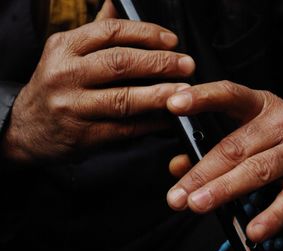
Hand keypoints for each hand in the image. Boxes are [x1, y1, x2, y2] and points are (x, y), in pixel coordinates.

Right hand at [1, 18, 194, 163]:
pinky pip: (124, 129)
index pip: (111, 32)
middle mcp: (66, 75)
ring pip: (124, 98)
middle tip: (186, 65)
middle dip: (160, 63)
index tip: (172, 40)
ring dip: (159, 94)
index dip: (146, 34)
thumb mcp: (67, 54)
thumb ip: (95, 31)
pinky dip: (150, 123)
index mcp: (65, 48)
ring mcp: (73, 107)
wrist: (26, 129)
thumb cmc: (55, 86)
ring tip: (184, 91)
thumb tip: (116, 2)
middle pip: (121, 63)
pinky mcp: (83, 136)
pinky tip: (167, 118)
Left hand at [166, 81, 282, 241]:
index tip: (173, 105)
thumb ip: (211, 147)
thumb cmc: (278, 140)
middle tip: (177, 195)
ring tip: (196, 205)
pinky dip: (271, 217)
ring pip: (256, 170)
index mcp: (260, 105)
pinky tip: (253, 231)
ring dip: (224, 190)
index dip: (202, 98)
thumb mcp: (248, 132)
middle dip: (202, 173)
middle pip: (235, 146)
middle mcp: (281, 123)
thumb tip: (178, 166)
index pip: (229, 94)